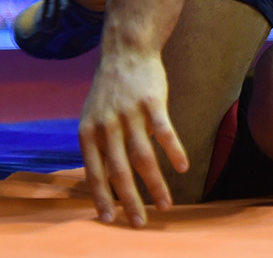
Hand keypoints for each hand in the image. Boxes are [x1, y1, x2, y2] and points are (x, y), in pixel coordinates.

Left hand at [78, 43, 188, 226]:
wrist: (125, 50)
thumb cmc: (111, 88)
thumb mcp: (93, 116)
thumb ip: (98, 145)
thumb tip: (105, 180)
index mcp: (89, 132)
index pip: (94, 172)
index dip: (102, 197)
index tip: (111, 220)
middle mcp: (107, 126)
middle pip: (119, 171)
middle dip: (130, 200)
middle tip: (139, 222)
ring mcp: (129, 114)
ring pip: (143, 157)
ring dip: (156, 184)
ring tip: (166, 204)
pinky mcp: (151, 102)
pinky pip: (164, 132)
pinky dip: (174, 151)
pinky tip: (183, 168)